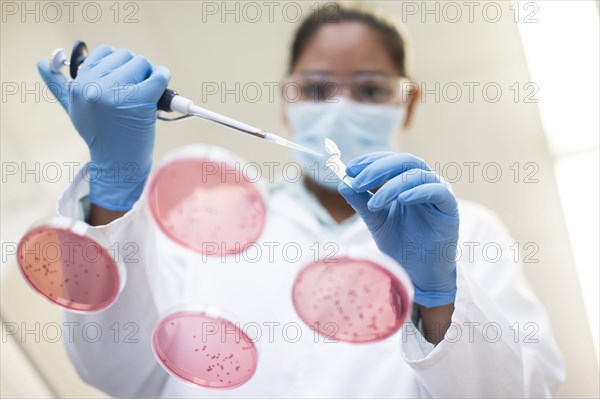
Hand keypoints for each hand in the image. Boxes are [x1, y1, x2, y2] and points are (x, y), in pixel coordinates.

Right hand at [37, 45, 170, 210]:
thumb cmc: (99, 134)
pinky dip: (163, 78)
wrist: (117, 163)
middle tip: (134, 92)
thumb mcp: (73, 108)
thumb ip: (58, 85)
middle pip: (126, 56)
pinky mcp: (140, 100)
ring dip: (148, 75)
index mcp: (79, 85)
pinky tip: (161, 88)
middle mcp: (95, 87)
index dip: (118, 66)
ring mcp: (118, 93)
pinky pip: (159, 76)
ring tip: (143, 96)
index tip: (122, 82)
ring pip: (142, 63)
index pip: (104, 52)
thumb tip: (41, 63)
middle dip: (134, 70)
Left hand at [338, 151, 459, 307]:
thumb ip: (361, 202)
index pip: (389, 160)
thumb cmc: (400, 244)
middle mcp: (424, 182)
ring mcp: (438, 192)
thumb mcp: (376, 221)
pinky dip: (419, 191)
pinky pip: (437, 191)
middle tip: (357, 182)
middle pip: (404, 161)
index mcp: (406, 181)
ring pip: (418, 175)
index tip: (349, 169)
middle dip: (377, 169)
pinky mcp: (450, 208)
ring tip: (374, 204)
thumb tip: (343, 184)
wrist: (419, 272)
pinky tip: (402, 199)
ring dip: (392, 185)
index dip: (370, 161)